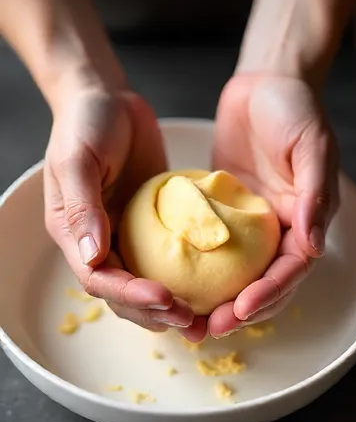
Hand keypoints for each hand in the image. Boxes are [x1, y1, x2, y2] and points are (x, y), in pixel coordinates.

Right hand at [44, 84, 206, 341]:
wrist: (109, 99)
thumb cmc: (87, 121)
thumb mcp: (79, 158)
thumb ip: (83, 207)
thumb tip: (91, 255)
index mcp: (73, 235)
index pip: (100, 280)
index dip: (131, 296)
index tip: (165, 298)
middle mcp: (98, 246)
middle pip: (125, 298)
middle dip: (157, 313)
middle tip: (192, 321)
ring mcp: (127, 242)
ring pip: (148, 291)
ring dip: (174, 310)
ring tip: (205, 322)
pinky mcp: (153, 234)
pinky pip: (170, 268)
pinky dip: (189, 285)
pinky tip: (215, 294)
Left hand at [208, 72, 338, 337]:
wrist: (266, 82)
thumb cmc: (295, 109)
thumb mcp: (313, 146)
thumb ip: (315, 195)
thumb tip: (314, 246)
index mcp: (308, 225)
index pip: (291, 271)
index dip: (269, 293)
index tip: (243, 309)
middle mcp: (283, 234)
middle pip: (265, 286)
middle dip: (240, 312)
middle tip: (209, 329)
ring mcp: (254, 230)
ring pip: (239, 278)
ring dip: (218, 303)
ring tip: (189, 323)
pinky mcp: (225, 218)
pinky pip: (213, 253)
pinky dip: (198, 273)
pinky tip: (171, 286)